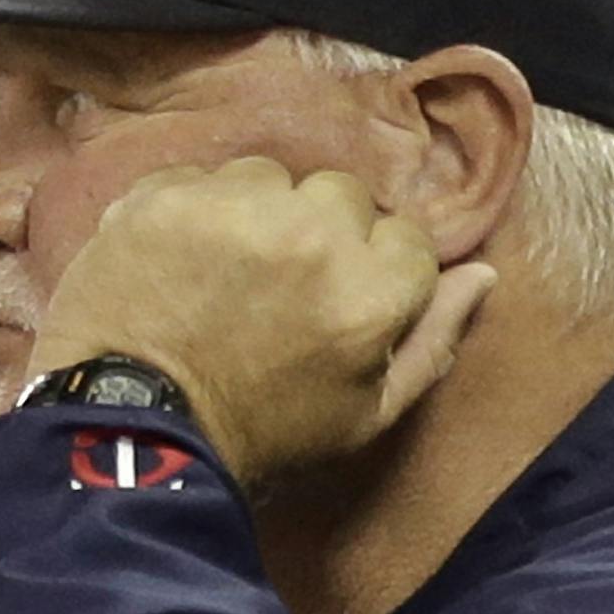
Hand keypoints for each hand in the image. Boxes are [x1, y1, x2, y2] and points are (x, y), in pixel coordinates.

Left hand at [26, 157, 497, 490]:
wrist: (131, 434)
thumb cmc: (262, 436)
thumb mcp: (367, 415)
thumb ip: (433, 341)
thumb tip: (482, 274)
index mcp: (370, 288)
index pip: (407, 236)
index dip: (376, 271)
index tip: (339, 305)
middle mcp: (310, 232)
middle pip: (342, 196)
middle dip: (323, 234)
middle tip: (281, 289)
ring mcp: (231, 207)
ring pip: (270, 178)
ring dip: (259, 214)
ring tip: (227, 272)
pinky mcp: (163, 196)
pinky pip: (202, 178)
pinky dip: (196, 211)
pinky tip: (182, 262)